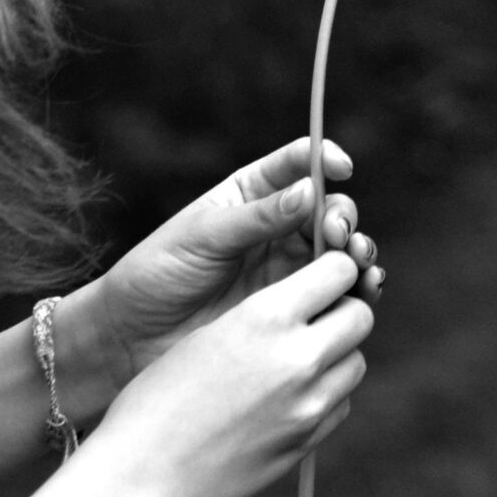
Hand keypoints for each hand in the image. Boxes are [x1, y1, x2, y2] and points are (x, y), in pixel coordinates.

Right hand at [63, 251, 372, 496]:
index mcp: (265, 316)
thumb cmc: (157, 399)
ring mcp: (308, 405)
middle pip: (360, 315)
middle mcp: (297, 357)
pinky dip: (325, 394)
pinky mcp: (307, 443)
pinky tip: (288, 397)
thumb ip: (265, 315)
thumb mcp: (209, 334)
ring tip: (297, 359)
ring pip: (355, 361)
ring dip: (336, 354)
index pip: (338, 270)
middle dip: (343, 309)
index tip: (321, 274)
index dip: (333, 268)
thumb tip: (307, 300)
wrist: (141, 476)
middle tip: (316, 315)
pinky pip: (340, 403)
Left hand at [84, 138, 381, 390]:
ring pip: (339, 252)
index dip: (324, 158)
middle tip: (339, 234)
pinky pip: (334, 294)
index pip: (297, 164)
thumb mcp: (203, 238)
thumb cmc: (157, 274)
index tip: (341, 166)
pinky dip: (356, 289)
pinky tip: (364, 290)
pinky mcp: (291, 309)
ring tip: (359, 262)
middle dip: (344, 216)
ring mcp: (286, 269)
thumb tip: (311, 190)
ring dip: (358, 252)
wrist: (132, 338)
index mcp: (250, 195)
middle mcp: (276, 228)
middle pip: (329, 209)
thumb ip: (257, 218)